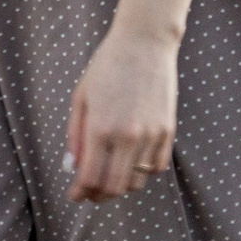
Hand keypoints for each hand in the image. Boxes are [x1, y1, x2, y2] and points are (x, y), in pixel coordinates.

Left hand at [67, 26, 177, 200]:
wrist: (144, 44)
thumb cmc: (106, 67)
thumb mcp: (81, 97)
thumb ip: (75, 135)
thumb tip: (72, 167)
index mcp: (100, 127)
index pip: (90, 177)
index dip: (80, 192)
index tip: (74, 196)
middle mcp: (128, 136)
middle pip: (114, 186)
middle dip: (98, 195)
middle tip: (89, 193)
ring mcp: (151, 136)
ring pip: (137, 181)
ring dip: (120, 185)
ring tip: (107, 178)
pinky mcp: (169, 132)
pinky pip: (156, 167)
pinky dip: (142, 172)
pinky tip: (130, 163)